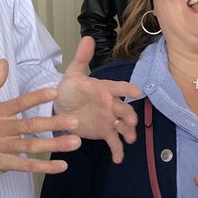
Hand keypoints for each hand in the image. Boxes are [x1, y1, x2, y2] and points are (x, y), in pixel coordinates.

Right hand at [0, 59, 83, 182]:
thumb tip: (4, 62)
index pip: (19, 103)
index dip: (37, 97)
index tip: (55, 93)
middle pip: (30, 125)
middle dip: (54, 123)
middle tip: (76, 121)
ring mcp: (1, 148)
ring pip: (31, 146)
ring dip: (54, 145)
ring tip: (75, 142)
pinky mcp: (1, 164)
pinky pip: (26, 166)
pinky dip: (44, 166)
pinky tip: (61, 166)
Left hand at [54, 37, 141, 163]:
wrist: (60, 106)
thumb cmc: (69, 88)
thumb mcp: (72, 73)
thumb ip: (81, 58)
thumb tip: (88, 38)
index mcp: (104, 88)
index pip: (118, 87)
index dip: (127, 89)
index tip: (137, 92)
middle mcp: (111, 104)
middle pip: (124, 110)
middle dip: (129, 116)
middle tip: (129, 122)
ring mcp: (110, 119)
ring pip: (123, 127)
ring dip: (128, 133)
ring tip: (129, 140)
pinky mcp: (105, 133)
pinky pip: (114, 142)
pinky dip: (118, 151)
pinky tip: (117, 159)